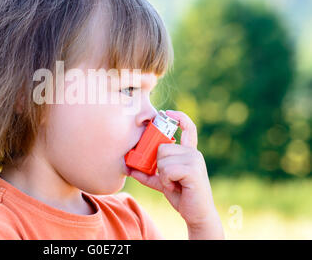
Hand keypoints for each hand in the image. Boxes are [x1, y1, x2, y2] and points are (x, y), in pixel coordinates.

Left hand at [128, 110, 223, 236]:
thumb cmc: (182, 196)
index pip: (188, 127)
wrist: (197, 214)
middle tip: (169, 178)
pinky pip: (167, 169)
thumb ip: (148, 173)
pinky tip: (175, 187)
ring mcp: (195, 160)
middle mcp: (193, 153)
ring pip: (162, 159)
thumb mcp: (162, 182)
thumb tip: (129, 167)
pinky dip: (166, 181)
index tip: (167, 112)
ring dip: (162, 175)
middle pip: (162, 147)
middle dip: (158, 165)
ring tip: (174, 183)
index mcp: (189, 152)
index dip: (178, 117)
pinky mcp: (193, 170)